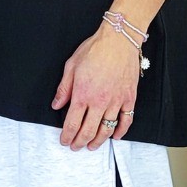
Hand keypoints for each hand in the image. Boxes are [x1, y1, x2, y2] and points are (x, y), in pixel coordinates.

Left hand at [51, 23, 138, 149]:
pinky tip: (115, 136)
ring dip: (98, 141)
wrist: (118, 40)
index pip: (72, 123)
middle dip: (80, 142)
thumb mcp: (71, 65)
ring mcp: (116, 101)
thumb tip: (57, 105)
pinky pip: (126, 120)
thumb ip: (64, 88)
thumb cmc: (94, 49)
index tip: (64, 140)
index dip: (67, 136)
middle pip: (88, 131)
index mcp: (82, 94)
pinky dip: (121, 131)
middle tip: (75, 146)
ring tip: (92, 146)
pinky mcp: (129, 98)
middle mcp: (99, 101)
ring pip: (106, 129)